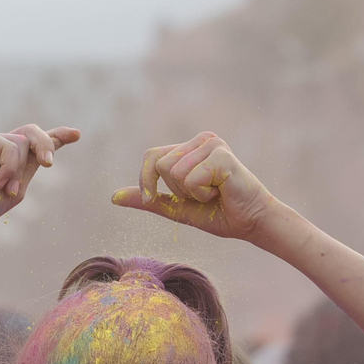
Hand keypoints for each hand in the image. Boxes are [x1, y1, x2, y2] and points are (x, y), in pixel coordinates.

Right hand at [0, 126, 79, 247]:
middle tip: (49, 163)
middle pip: (33, 134)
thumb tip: (43, 149)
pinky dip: (9, 166)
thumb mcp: (14, 190)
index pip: (34, 146)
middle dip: (48, 143)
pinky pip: (10, 145)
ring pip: (24, 141)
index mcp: (8, 165)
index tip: (76, 135)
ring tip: (5, 189)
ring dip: (19, 169)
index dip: (57, 138)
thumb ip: (28, 168)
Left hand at [111, 132, 283, 241]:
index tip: (153, 198)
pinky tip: (221, 192)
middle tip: (203, 194)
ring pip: (174, 172)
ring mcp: (212, 144)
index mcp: (190, 148)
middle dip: (176, 189)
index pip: (151, 156)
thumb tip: (113, 197)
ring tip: (213, 193)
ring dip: (191, 193)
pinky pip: (191, 179)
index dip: (146, 180)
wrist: (250, 223)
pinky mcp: (222, 155)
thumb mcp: (176, 207)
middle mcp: (201, 140)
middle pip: (161, 165)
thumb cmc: (218, 213)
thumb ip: (149, 200)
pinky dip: (202, 194)